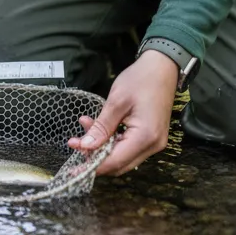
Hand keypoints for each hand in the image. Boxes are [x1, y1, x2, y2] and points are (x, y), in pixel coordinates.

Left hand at [67, 49, 178, 175]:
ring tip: (85, 128)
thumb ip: (101, 127)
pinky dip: (112, 141)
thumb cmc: (140, 80)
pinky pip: (129, 147)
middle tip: (75, 142)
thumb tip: (85, 147)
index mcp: (145, 137)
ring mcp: (154, 142)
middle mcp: (152, 146)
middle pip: (119, 164)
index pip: (115, 162)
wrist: (163, 67)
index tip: (73, 167)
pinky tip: (99, 127)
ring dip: (102, 147)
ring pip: (123, 156)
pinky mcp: (152, 137)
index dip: (93, 166)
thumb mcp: (116, 102)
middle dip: (95, 156)